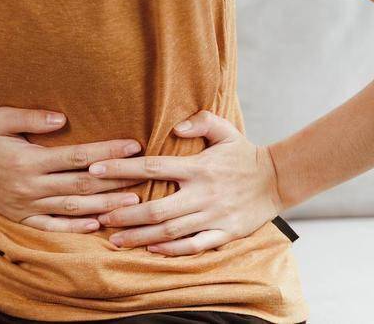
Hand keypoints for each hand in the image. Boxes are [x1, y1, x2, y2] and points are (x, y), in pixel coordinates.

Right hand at [0, 106, 143, 232]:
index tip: (133, 146)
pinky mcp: (19, 215)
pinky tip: (96, 225)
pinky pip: (51, 225)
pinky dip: (74, 227)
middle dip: (115, 180)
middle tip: (144, 177)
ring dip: (103, 206)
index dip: (107, 151)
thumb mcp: (2, 118)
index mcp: (28, 160)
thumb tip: (63, 118)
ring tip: (132, 204)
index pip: (77, 156)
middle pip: (81, 184)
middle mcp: (29, 185)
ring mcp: (25, 204)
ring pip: (72, 207)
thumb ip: (32, 118)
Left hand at [88, 110, 283, 255]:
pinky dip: (172, 250)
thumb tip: (175, 126)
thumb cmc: (244, 155)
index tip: (94, 170)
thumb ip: (201, 122)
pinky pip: (195, 246)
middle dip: (125, 214)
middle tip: (100, 218)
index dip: (121, 169)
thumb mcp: (226, 130)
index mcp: (198, 167)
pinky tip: (151, 250)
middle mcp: (203, 193)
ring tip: (115, 240)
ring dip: (140, 237)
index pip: (152, 167)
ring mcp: (214, 216)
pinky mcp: (225, 233)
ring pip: (171, 231)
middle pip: (156, 208)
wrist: (278, 180)